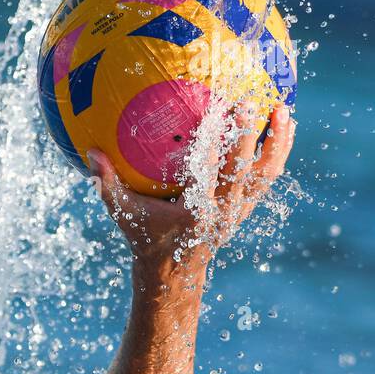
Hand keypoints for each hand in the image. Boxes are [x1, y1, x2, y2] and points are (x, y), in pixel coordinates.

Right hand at [86, 101, 295, 269]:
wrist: (174, 272)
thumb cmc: (145, 237)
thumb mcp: (123, 213)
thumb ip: (106, 183)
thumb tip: (90, 152)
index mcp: (194, 211)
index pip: (206, 171)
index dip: (212, 142)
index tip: (213, 111)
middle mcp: (222, 212)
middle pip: (241, 169)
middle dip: (247, 136)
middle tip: (249, 101)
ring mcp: (238, 211)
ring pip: (263, 174)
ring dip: (276, 142)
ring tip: (284, 110)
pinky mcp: (246, 209)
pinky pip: (266, 179)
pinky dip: (277, 153)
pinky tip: (284, 128)